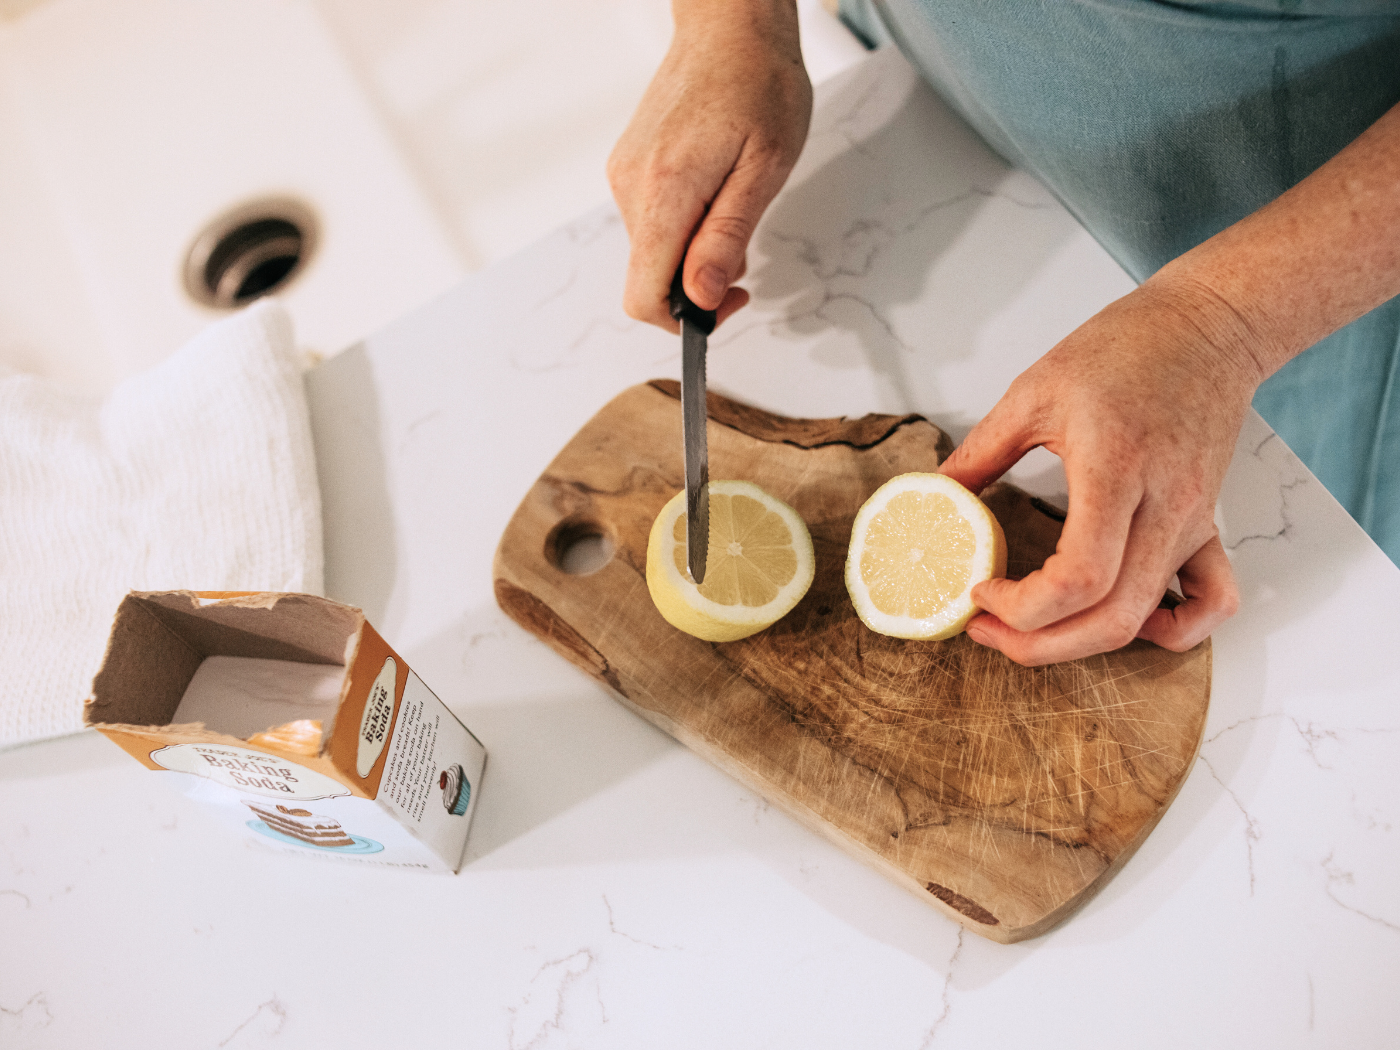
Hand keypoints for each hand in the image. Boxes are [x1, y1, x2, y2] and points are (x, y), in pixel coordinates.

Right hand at [607, 0, 810, 331]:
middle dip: (697, 283)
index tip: (726, 304)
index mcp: (663, 191)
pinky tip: (714, 190)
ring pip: (652, 251)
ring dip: (693, 251)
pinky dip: (683, 225)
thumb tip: (700, 296)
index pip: (644, 295)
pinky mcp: (628, 167)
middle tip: (744, 251)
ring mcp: (624, 176)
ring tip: (734, 204)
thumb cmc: (757, 83)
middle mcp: (629, 187)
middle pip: (648, 277)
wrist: (730, 25)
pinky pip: (651, 222)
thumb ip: (727, 237)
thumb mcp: (764, 168)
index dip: (684, 320)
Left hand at [938, 276, 1264, 665]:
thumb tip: (939, 494)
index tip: (979, 591)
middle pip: (1110, 619)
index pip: (1078, 579)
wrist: (1207, 328)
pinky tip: (1124, 618)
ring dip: (1083, 643)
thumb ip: (981, 451)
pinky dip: (1172, 629)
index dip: (1022, 607)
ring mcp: (1191, 522)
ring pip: (1147, 620)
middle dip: (1039, 644)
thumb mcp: (1033, 391)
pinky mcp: (1207, 525)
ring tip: (1032, 629)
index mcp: (1114, 471)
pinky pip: (1213, 602)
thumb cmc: (1125, 349)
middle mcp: (1162, 508)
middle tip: (988, 629)